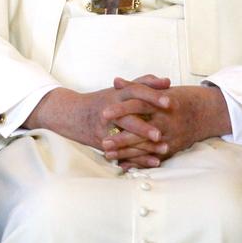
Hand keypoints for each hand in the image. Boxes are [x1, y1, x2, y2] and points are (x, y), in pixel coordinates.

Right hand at [23, 77, 171, 155]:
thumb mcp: (120, 89)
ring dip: (144, 145)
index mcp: (116, 94)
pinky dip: (139, 158)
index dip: (151, 95)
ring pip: (124, 138)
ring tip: (164, 148)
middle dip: (143, 126)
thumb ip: (144, 83)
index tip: (169, 101)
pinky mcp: (104, 142)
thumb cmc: (102, 100)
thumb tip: (167, 81)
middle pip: (126, 117)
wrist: (72, 114)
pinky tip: (155, 161)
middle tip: (160, 133)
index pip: (134, 92)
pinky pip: (123, 152)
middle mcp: (110, 110)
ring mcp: (105, 128)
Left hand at [101, 76, 231, 169]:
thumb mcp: (158, 89)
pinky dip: (139, 162)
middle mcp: (165, 122)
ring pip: (146, 147)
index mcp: (160, 105)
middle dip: (121, 137)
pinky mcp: (173, 148)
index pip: (138, 105)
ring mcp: (170, 137)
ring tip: (107, 154)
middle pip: (140, 130)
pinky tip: (124, 165)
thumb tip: (115, 81)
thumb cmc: (176, 98)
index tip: (103, 114)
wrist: (206, 111)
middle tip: (103, 142)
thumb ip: (135, 86)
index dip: (120, 109)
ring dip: (126, 152)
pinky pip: (154, 158)